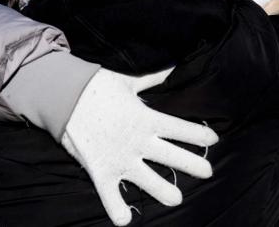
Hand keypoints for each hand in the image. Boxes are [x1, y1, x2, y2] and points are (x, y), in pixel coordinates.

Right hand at [61, 68, 217, 225]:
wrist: (65, 96)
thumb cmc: (97, 86)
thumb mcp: (128, 81)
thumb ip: (153, 78)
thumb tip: (174, 66)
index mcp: (146, 118)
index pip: (181, 129)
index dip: (199, 135)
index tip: (213, 140)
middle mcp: (138, 141)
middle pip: (173, 156)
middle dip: (193, 165)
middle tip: (208, 172)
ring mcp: (121, 158)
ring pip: (150, 181)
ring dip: (164, 192)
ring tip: (176, 199)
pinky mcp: (101, 170)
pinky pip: (110, 195)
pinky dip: (117, 209)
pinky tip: (124, 220)